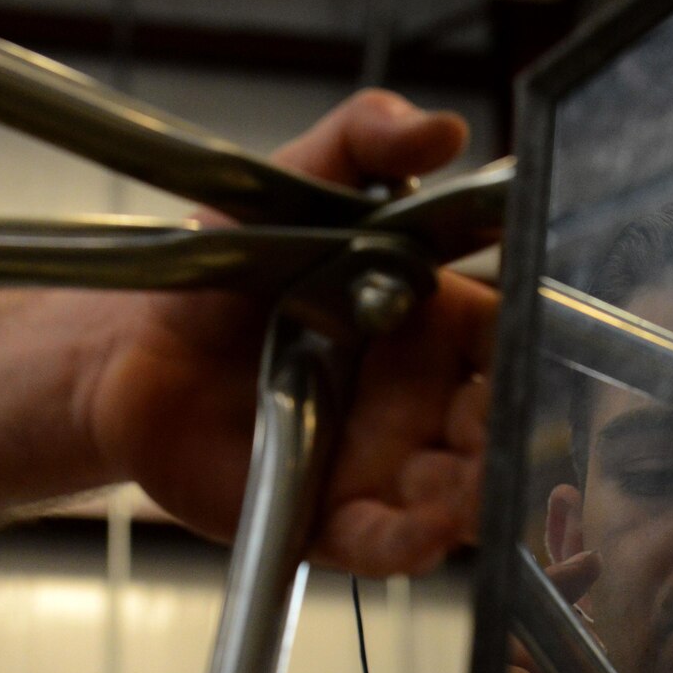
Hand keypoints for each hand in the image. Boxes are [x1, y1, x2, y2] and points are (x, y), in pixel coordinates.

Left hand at [81, 90, 493, 576]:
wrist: (135, 352)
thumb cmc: (228, 271)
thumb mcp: (297, 185)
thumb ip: (364, 141)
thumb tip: (441, 128)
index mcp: (437, 323)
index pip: (513, 336)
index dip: (534, 344)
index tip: (537, 346)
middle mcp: (426, 402)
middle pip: (499, 428)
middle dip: (510, 435)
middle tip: (492, 426)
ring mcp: (385, 466)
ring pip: (458, 496)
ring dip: (472, 499)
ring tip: (464, 490)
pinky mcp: (333, 520)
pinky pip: (385, 544)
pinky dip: (409, 545)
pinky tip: (423, 534)